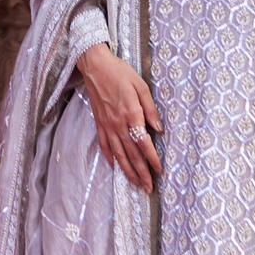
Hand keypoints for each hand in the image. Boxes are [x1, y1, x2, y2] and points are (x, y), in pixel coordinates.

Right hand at [77, 45, 159, 192]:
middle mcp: (118, 124)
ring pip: (118, 154)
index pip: (144, 143)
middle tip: (148, 188)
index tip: (159, 171)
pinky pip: (104, 145)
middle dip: (141, 173)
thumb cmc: (120, 73)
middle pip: (132, 154)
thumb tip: (158, 129)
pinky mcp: (98, 123)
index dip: (152, 159)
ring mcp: (107, 125)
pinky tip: (115, 166)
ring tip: (135, 184)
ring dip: (127, 171)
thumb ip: (150, 109)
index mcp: (131, 114)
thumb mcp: (141, 86)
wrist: (95, 66)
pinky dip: (110, 157)